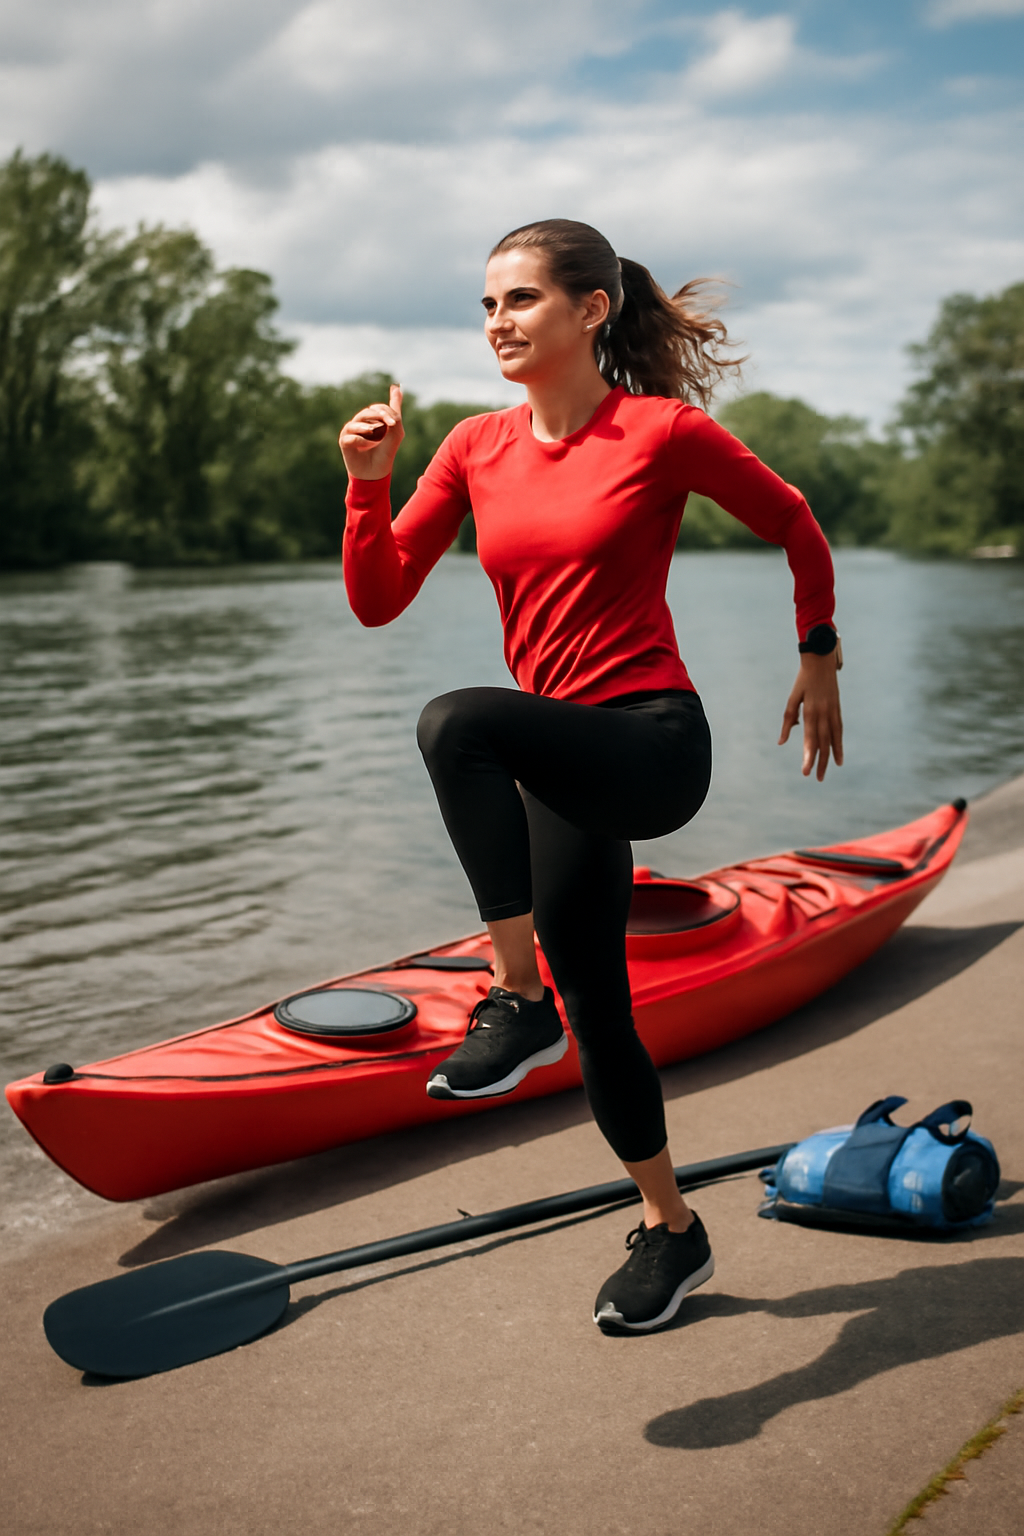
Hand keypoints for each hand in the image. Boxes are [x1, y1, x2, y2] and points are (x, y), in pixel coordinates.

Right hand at [338, 384, 403, 480]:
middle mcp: (360, 423)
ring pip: (357, 423)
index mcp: (371, 419)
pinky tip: (367, 445)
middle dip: (380, 416)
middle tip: (391, 424)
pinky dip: (360, 440)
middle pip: (367, 412)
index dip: (386, 412)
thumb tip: (397, 386)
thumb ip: (396, 411)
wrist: (376, 473)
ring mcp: (350, 432)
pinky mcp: (344, 442)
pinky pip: (350, 436)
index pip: (378, 408)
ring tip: (374, 433)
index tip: (395, 423)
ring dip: (368, 427)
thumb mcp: (395, 431)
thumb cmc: (385, 453)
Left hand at [779, 653, 843, 780]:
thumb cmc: (803, 680)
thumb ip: (788, 720)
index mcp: (811, 712)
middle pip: (823, 743)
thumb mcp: (793, 698)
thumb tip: (781, 741)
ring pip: (833, 739)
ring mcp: (833, 712)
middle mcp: (824, 714)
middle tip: (817, 778)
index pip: (810, 740)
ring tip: (829, 771)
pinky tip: (839, 756)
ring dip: (831, 756)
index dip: (808, 756)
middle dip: (820, 762)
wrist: (821, 661)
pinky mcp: (838, 710)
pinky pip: (839, 731)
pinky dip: (839, 744)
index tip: (805, 771)